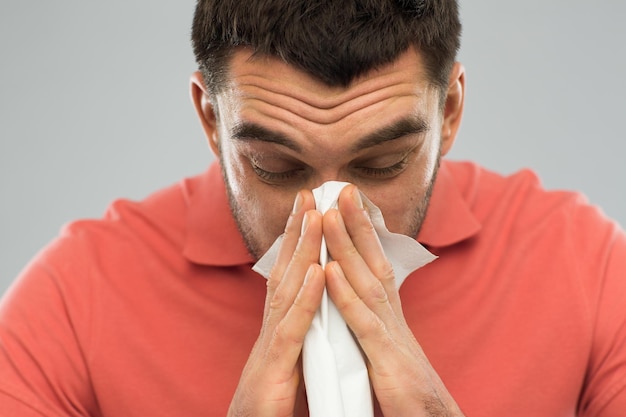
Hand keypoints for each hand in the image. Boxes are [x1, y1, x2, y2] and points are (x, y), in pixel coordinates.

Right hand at [228, 190, 324, 416]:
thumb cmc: (269, 398)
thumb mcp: (285, 356)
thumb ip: (296, 329)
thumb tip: (309, 307)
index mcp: (279, 324)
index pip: (289, 274)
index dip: (298, 241)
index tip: (310, 209)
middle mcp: (272, 325)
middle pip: (285, 270)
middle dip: (298, 230)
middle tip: (309, 193)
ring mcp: (271, 342)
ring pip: (288, 288)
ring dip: (303, 250)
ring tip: (316, 215)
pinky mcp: (276, 366)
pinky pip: (294, 327)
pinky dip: (308, 297)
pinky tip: (320, 270)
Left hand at [323, 185, 463, 416]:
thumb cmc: (406, 385)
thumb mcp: (387, 343)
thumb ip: (373, 317)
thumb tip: (359, 293)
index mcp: (389, 312)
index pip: (375, 263)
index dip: (362, 232)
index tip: (347, 202)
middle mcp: (392, 314)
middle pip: (374, 260)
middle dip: (357, 223)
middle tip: (341, 187)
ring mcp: (391, 333)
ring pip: (367, 282)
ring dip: (348, 246)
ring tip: (328, 215)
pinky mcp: (386, 358)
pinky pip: (363, 322)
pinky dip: (346, 295)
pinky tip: (330, 270)